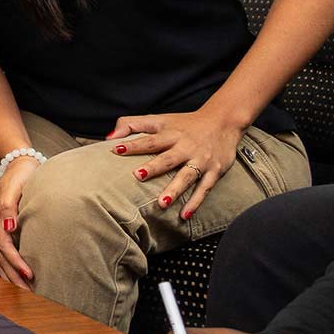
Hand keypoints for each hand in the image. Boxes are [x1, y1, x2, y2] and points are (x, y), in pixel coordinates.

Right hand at [0, 152, 37, 287]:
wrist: (19, 162)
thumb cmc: (21, 174)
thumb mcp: (14, 186)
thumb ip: (9, 206)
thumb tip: (10, 228)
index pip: (6, 247)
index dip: (16, 263)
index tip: (29, 276)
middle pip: (1, 258)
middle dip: (12, 277)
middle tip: (28, 294)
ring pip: (0, 258)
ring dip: (10, 276)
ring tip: (23, 292)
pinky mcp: (5, 228)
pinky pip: (3, 253)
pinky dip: (8, 267)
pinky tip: (16, 276)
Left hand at [107, 107, 245, 221]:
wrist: (224, 120)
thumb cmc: (185, 123)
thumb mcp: (160, 119)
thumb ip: (132, 124)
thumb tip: (109, 138)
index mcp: (170, 134)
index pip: (149, 140)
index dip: (133, 145)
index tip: (116, 150)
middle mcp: (185, 146)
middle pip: (168, 158)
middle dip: (153, 167)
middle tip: (138, 176)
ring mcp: (201, 159)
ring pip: (187, 175)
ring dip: (175, 189)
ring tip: (162, 203)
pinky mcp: (215, 170)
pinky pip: (205, 188)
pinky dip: (196, 201)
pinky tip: (185, 214)